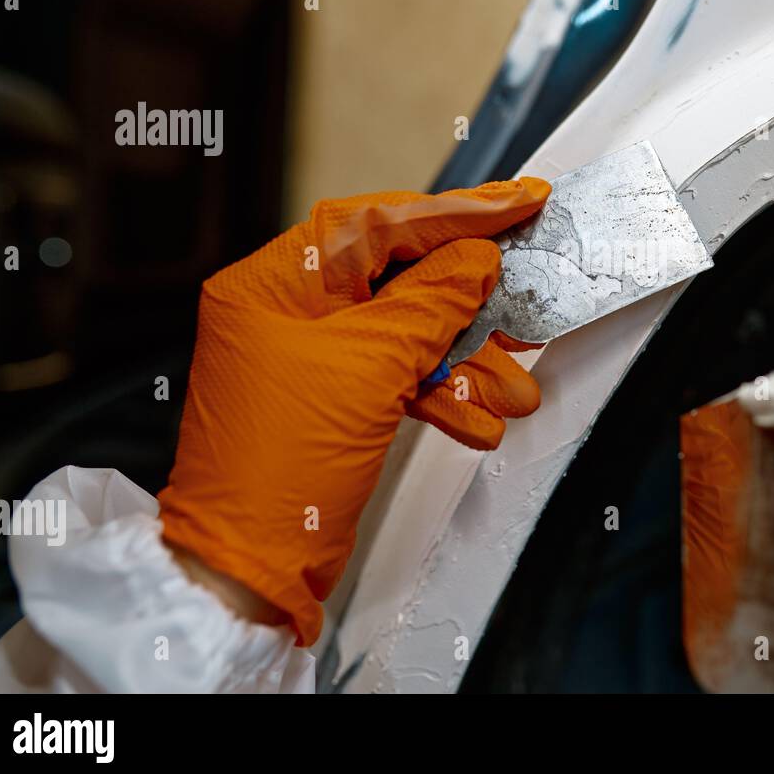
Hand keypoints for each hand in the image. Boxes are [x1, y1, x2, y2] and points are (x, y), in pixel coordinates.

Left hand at [158, 178, 549, 644]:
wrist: (249, 570)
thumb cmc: (274, 470)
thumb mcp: (368, 368)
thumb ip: (432, 303)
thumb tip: (477, 260)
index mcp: (275, 284)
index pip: (377, 223)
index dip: (455, 210)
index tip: (517, 202)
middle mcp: (289, 314)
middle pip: (400, 279)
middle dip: (469, 302)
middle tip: (524, 295)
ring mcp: (312, 362)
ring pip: (409, 336)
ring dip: (467, 361)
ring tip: (514, 386)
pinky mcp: (335, 405)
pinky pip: (400, 380)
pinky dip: (443, 397)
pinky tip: (479, 419)